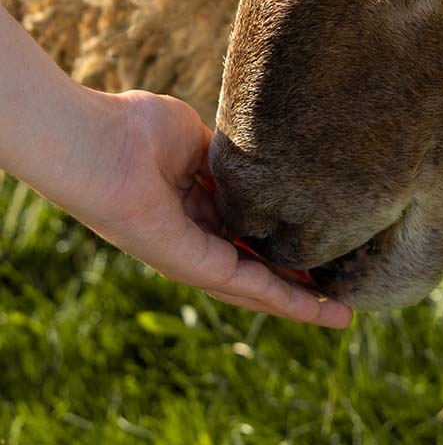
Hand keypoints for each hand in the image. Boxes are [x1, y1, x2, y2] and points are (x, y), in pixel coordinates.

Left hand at [81, 90, 352, 327]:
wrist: (99, 142)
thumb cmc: (134, 129)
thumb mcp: (195, 138)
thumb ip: (226, 156)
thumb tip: (259, 163)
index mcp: (191, 205)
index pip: (245, 230)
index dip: (279, 238)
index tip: (316, 240)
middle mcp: (192, 238)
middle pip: (254, 266)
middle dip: (296, 280)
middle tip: (338, 293)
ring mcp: (191, 256)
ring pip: (256, 285)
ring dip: (299, 301)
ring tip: (341, 314)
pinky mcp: (190, 265)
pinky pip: (246, 285)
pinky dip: (284, 298)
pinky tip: (317, 308)